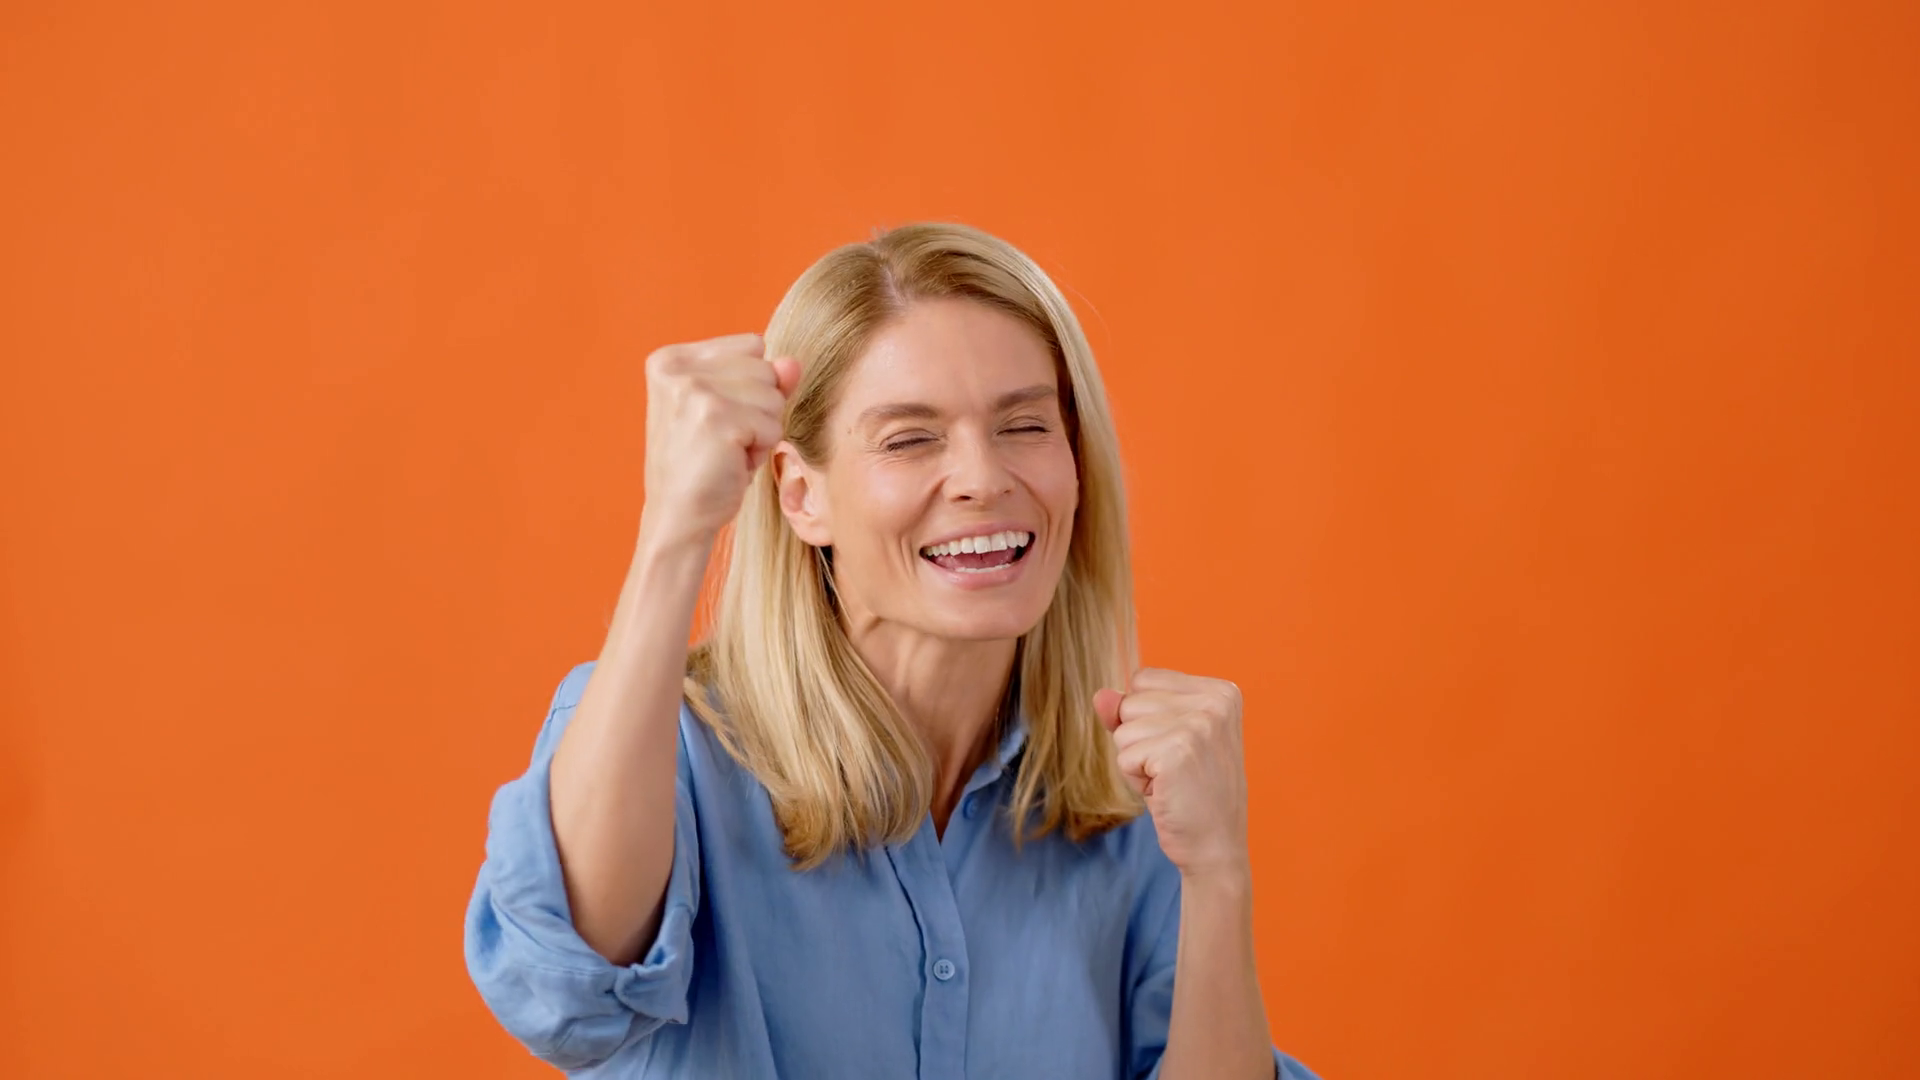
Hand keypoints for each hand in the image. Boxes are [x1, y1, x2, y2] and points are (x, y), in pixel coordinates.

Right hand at [639, 333, 801, 547]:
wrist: (678, 517)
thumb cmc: (704, 464)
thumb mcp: (732, 411)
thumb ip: (763, 380)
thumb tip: (793, 363)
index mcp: (670, 358)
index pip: (752, 345)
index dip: (749, 385)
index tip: (717, 418)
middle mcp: (678, 369)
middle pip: (765, 368)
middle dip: (757, 409)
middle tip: (722, 439)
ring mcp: (695, 391)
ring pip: (774, 396)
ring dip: (761, 430)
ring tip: (726, 450)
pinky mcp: (717, 418)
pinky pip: (773, 425)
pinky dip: (761, 450)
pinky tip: (731, 463)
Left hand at [1096, 668, 1250, 880]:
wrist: (1216, 846)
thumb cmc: (1191, 793)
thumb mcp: (1165, 740)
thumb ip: (1132, 711)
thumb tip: (1099, 695)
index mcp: (1220, 691)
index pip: (1143, 679)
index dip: (1147, 718)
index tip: (1179, 748)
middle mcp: (1214, 701)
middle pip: (1130, 702)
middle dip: (1140, 740)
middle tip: (1174, 770)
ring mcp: (1199, 724)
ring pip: (1123, 730)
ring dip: (1137, 762)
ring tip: (1170, 781)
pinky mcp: (1177, 750)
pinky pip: (1124, 756)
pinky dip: (1136, 780)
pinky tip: (1166, 792)